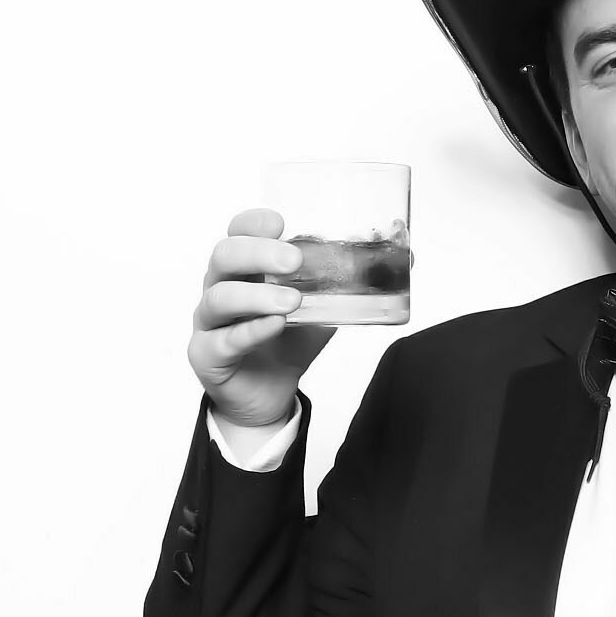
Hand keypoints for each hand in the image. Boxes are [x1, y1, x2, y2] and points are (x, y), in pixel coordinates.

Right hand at [189, 209, 334, 429]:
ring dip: (257, 295)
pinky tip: (274, 326)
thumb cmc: (289, 343)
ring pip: (220, 297)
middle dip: (258, 253)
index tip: (281, 223)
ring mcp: (210, 321)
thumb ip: (350, 284)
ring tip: (291, 302)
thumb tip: (407, 257)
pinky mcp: (207, 355)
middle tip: (293, 261)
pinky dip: (250, 330)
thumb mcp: (324, 309)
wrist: (269, 393)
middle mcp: (221, 287)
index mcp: (245, 268)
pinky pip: (223, 339)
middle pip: (224, 256)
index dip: (253, 222)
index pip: (238, 231)